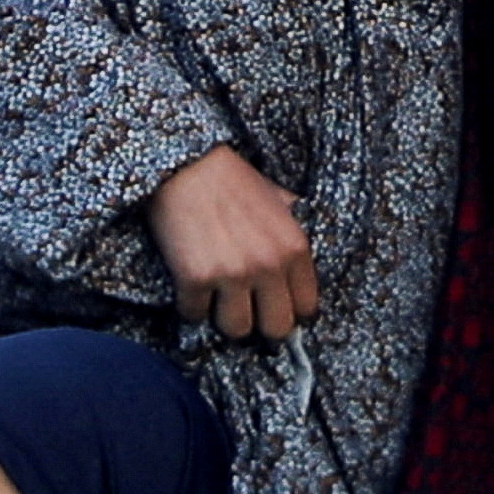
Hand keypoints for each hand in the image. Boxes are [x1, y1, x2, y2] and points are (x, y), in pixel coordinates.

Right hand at [152, 146, 318, 341]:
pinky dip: (190, 305)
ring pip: (237, 330)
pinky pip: (195, 315)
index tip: (274, 305)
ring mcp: (232, 274)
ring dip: (224, 317)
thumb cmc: (234, 180)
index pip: (306, 309)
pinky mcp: (195, 278)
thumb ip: (293, 234)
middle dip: (261, 323)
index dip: (289, 310)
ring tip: (217, 299)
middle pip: (277, 330)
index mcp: (295, 248)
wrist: (187, 164)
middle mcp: (268, 265)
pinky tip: (191, 285)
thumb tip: (302, 266)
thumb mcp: (279, 201)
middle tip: (246, 309)